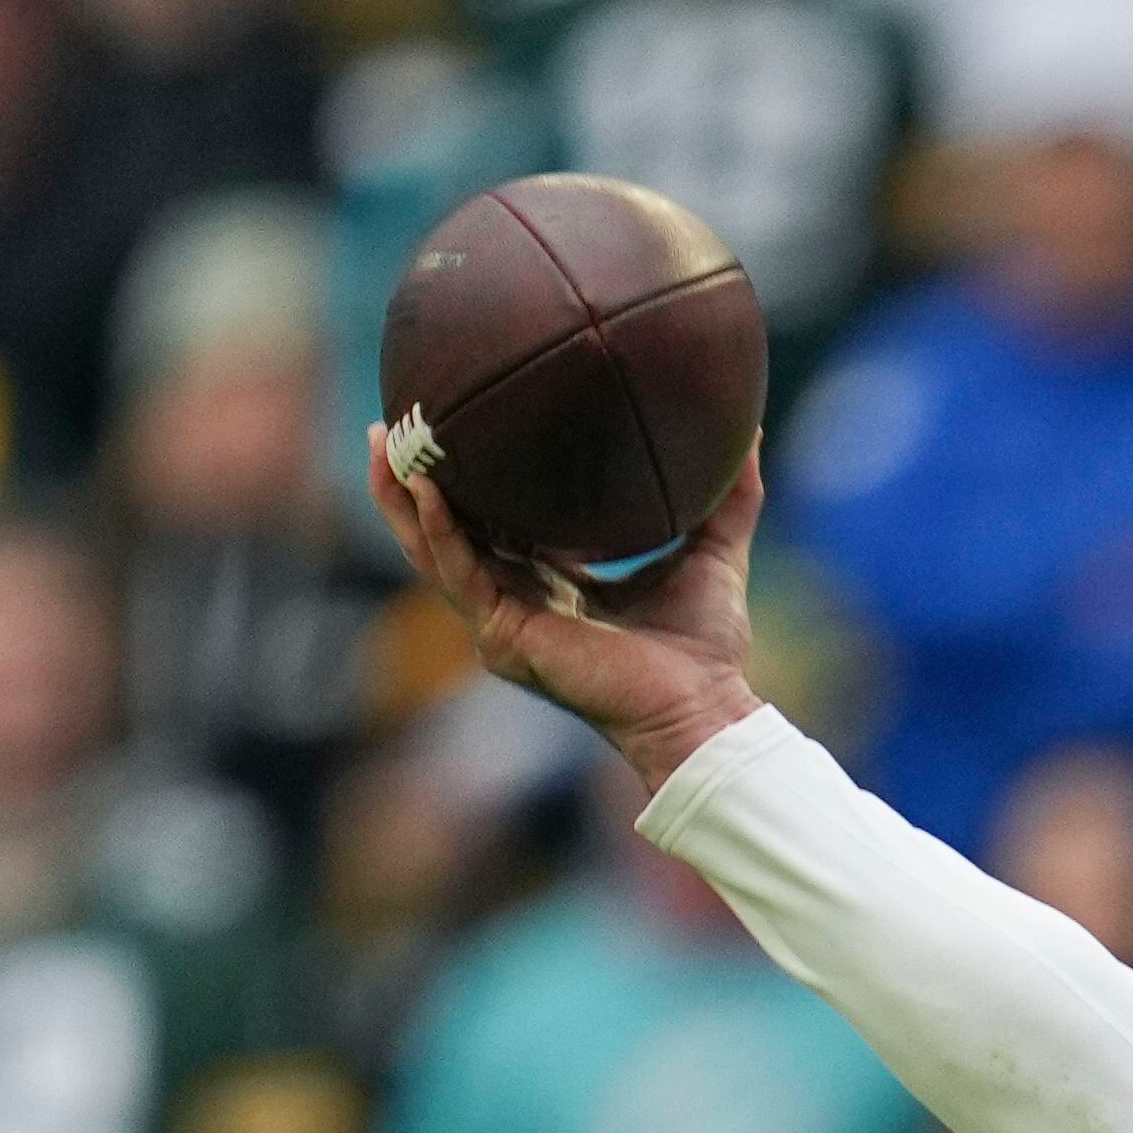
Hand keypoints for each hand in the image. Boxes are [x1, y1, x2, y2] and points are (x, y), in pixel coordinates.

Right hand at [365, 425, 766, 792]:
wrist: (704, 708)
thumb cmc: (707, 648)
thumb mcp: (715, 552)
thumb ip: (731, 496)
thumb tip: (750, 432)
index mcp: (550, 585)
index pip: (491, 526)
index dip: (466, 483)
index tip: (450, 426)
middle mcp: (516, 602)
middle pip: (443, 534)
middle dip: (408, 482)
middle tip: (387, 425)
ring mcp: (503, 622)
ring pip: (432, 551)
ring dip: (401, 499)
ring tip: (382, 444)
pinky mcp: (504, 635)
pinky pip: (459, 572)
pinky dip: (439, 529)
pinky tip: (426, 488)